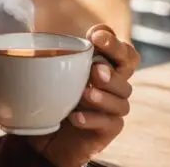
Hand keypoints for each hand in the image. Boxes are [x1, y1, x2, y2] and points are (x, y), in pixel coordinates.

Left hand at [27, 25, 140, 166]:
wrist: (41, 135)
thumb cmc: (47, 97)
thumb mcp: (45, 70)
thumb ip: (50, 50)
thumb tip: (41, 34)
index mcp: (102, 65)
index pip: (123, 52)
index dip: (115, 44)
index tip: (94, 37)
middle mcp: (112, 85)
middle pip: (127, 73)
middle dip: (111, 69)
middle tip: (94, 70)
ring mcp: (111, 108)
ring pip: (122, 100)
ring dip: (104, 96)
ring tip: (85, 94)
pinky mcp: (107, 131)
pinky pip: (111, 124)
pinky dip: (93, 119)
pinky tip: (75, 117)